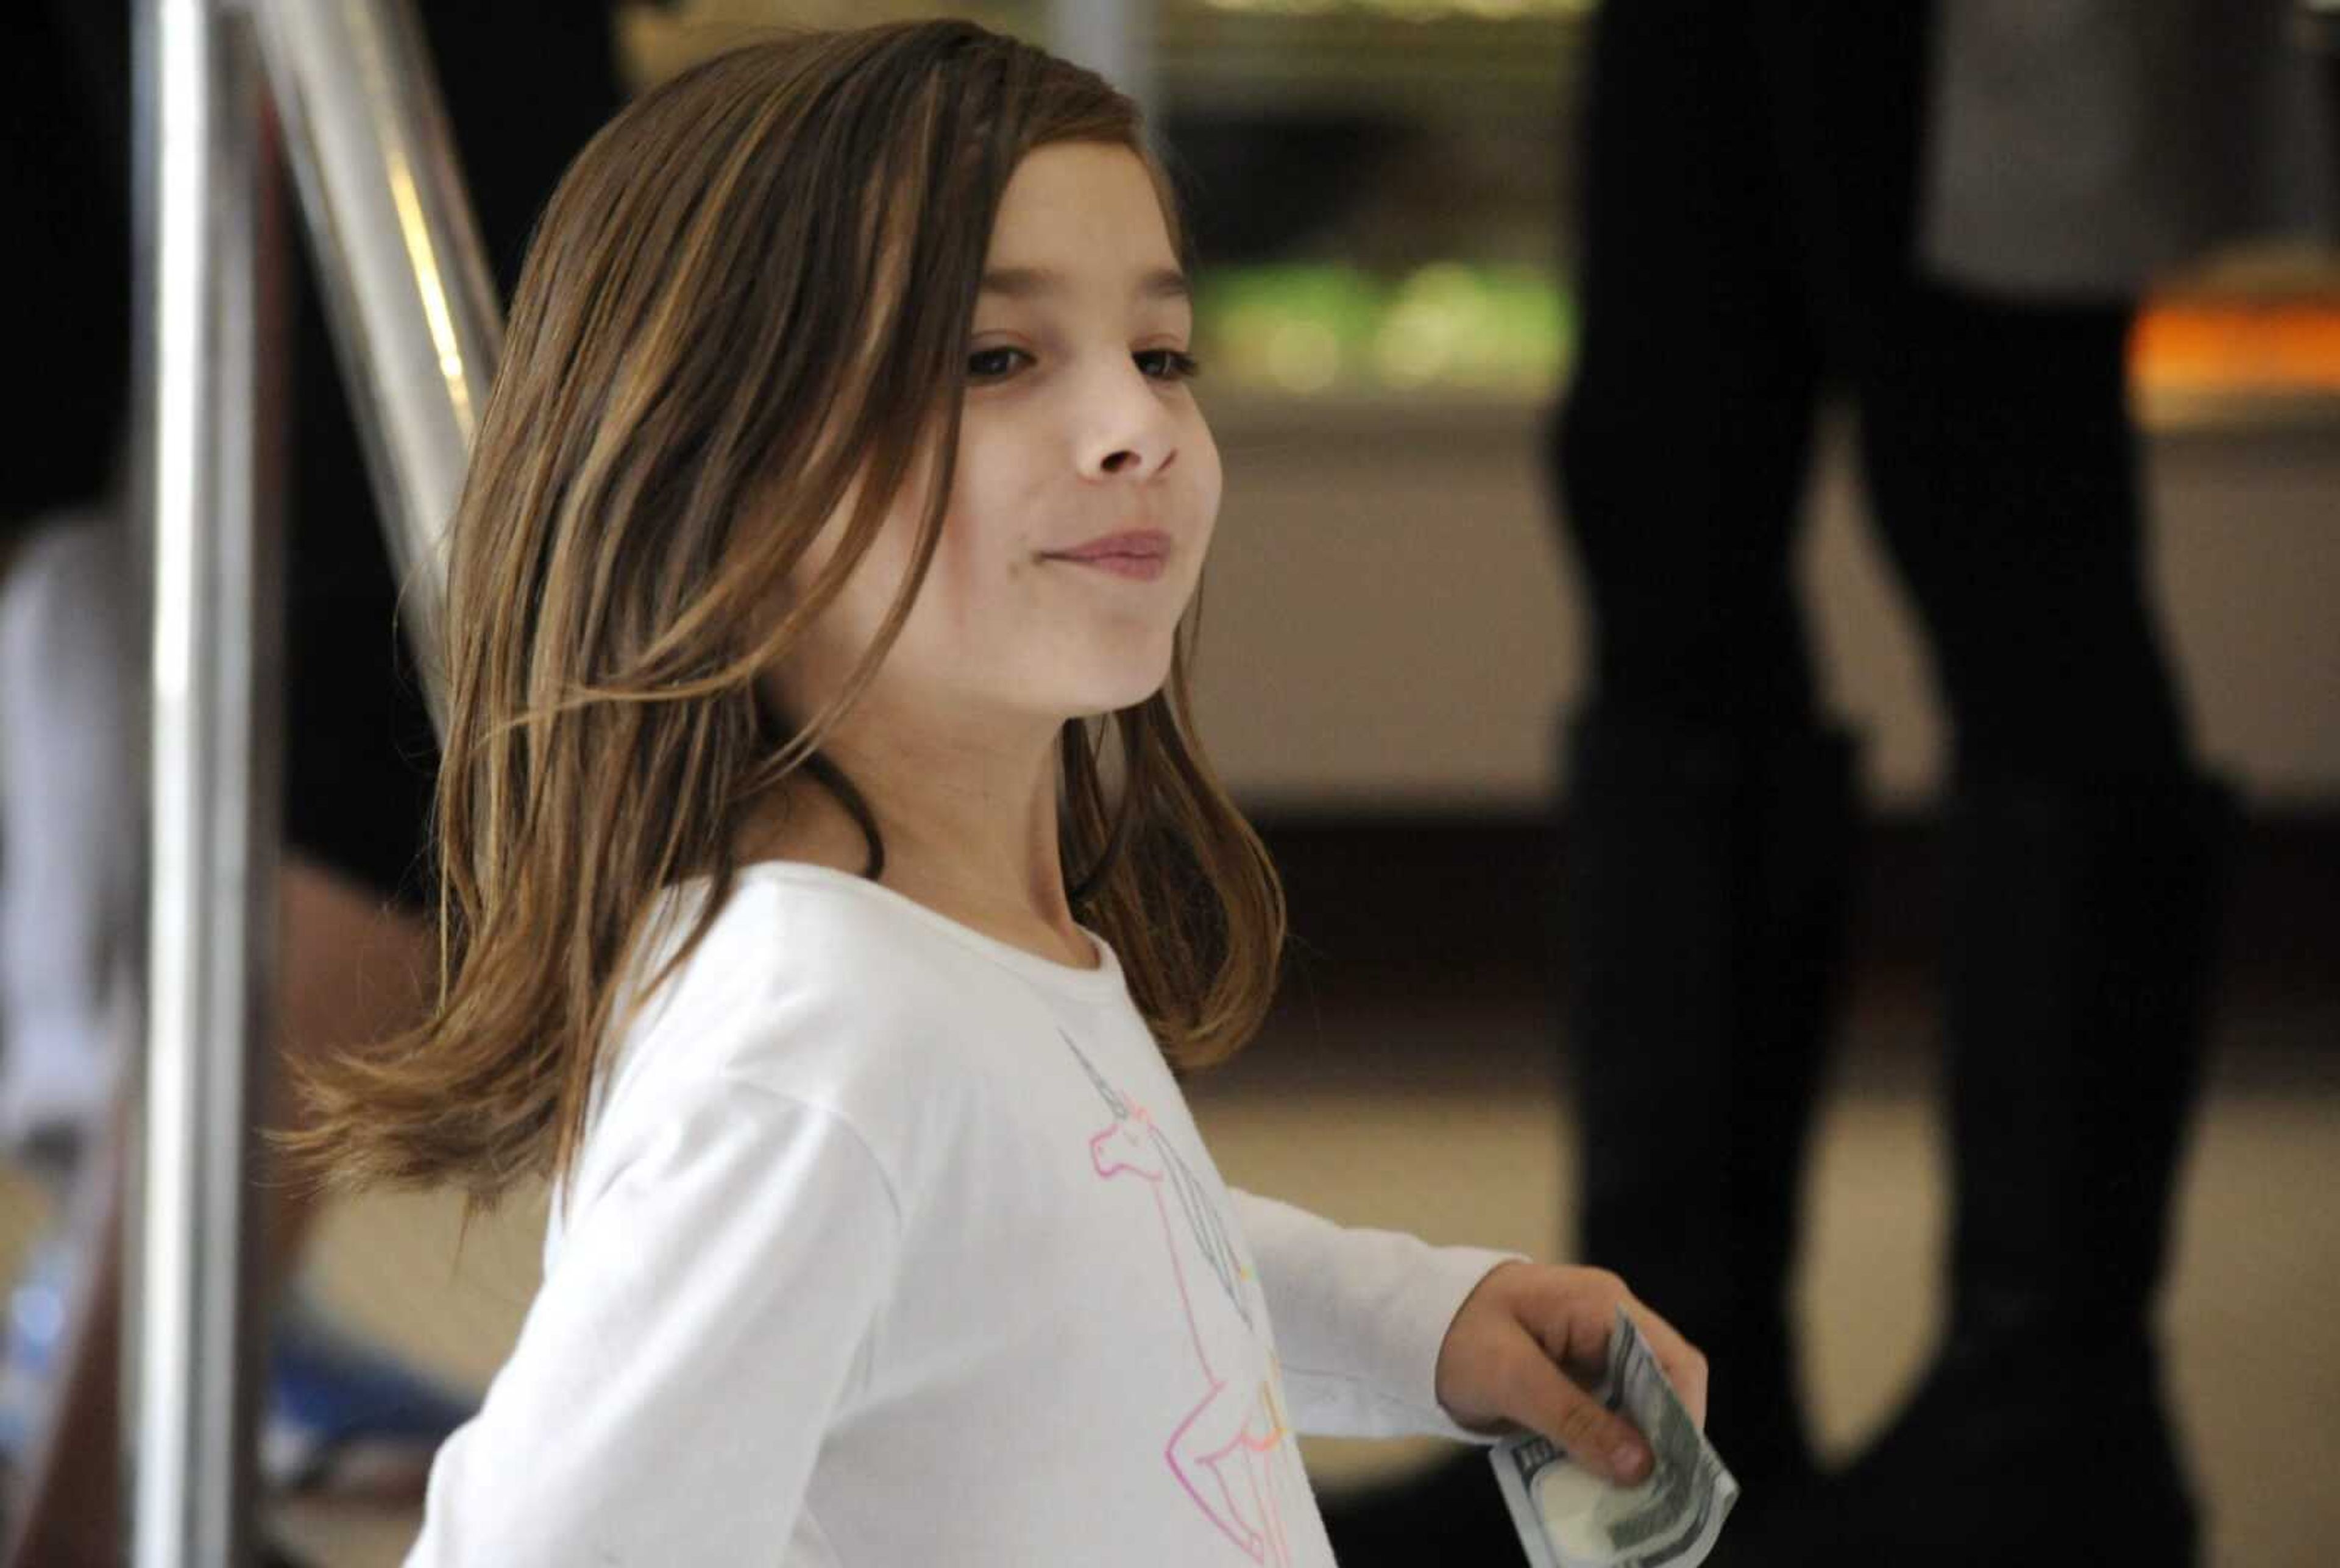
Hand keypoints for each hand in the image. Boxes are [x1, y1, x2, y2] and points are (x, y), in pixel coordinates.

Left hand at [1433, 1261, 1707, 1486]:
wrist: (1409, 1323)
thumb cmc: (1455, 1334)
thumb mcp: (1510, 1379)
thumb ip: (1574, 1419)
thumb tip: (1641, 1465)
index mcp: (1601, 1305)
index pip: (1673, 1360)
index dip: (1685, 1416)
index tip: (1678, 1471)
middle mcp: (1609, 1322)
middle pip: (1664, 1385)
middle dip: (1665, 1440)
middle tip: (1660, 1497)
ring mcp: (1594, 1348)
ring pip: (1640, 1403)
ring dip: (1637, 1448)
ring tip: (1634, 1499)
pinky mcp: (1577, 1373)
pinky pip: (1609, 1411)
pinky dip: (1609, 1445)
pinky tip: (1603, 1481)